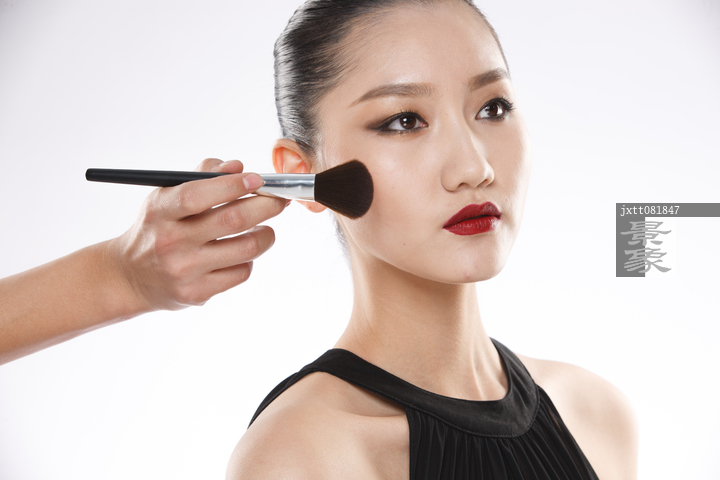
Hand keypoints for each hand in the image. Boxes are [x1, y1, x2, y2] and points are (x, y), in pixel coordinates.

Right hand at [107, 158, 287, 311]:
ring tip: (265, 227)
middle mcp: (171, 242)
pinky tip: (242, 252)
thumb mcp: (166, 197)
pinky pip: (242, 272)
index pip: (197, 195)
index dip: (232, 185)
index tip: (257, 179)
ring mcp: (185, 271)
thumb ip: (201, 177)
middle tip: (279, 199)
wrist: (130, 277)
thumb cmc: (157, 228)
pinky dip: (250, 258)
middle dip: (266, 206)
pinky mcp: (198, 293)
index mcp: (160, 212)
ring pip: (247, 248)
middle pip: (233, 220)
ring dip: (266, 234)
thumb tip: (237, 167)